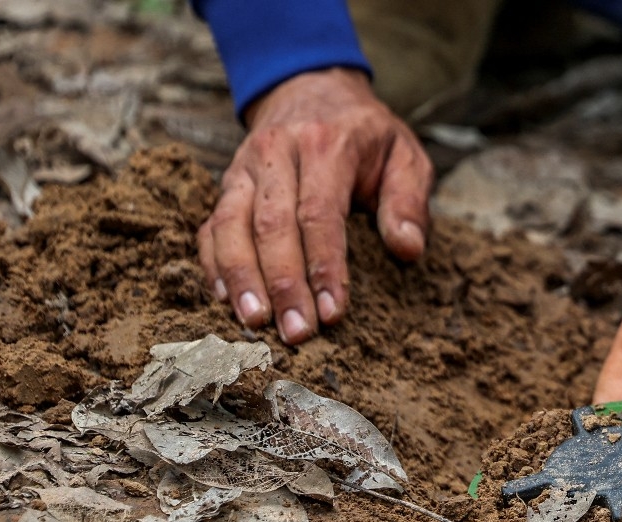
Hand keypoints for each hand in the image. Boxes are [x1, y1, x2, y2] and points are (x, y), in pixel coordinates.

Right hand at [198, 68, 433, 343]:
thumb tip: (408, 249)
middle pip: (272, 225)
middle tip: (297, 333)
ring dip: (242, 280)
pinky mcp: (226, 185)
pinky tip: (226, 301)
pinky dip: (214, 266)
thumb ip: (409, 200)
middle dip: (283, 284)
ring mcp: (244, 168)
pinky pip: (212, 228)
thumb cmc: (366, 136)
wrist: (312, 90)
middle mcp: (277, 153)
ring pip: (231, 227)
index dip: (324, 266)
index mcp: (326, 145)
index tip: (333, 311)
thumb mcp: (404, 154)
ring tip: (255, 324)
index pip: (320, 213)